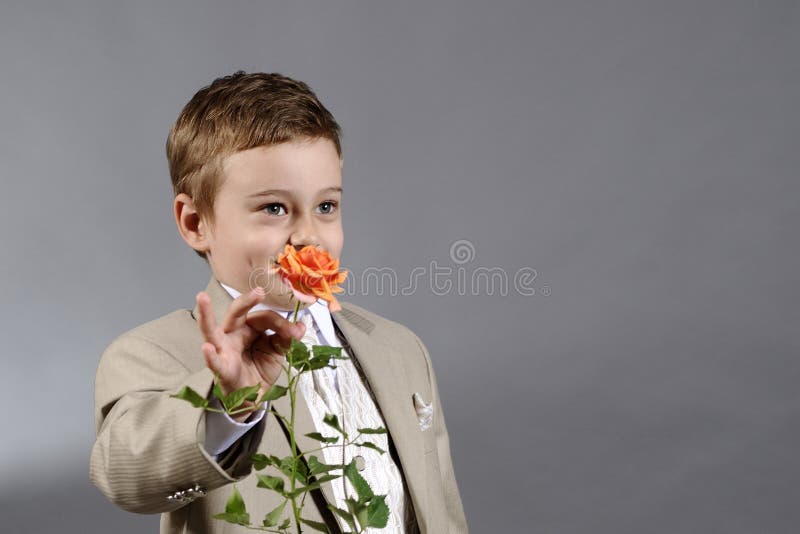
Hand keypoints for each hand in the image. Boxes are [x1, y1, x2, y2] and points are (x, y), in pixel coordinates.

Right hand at [196, 288, 305, 420]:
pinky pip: (215, 362)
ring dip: (206, 315)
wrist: (255, 396)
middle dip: (246, 301)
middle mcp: (233, 334)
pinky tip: (207, 348)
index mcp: (248, 327)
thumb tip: (300, 326)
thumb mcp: (278, 351)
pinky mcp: (222, 369)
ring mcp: (224, 350)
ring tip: (202, 298)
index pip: (263, 317)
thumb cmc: (261, 368)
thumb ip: (287, 338)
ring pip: (212, 330)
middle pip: (237, 313)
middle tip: (259, 291)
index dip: (281, 323)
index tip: (295, 332)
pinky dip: (210, 356)